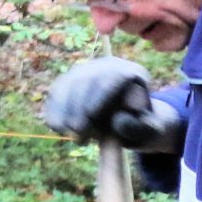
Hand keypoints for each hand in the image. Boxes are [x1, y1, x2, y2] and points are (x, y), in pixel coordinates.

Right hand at [42, 56, 184, 152]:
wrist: (128, 123)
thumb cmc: (141, 127)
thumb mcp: (148, 132)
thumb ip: (139, 129)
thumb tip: (118, 121)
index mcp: (131, 73)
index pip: (113, 77)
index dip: (100, 93)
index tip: (91, 114)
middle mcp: (106, 66)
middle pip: (86, 79)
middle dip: (78, 105)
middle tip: (78, 131)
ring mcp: (86, 72)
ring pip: (67, 84)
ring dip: (64, 110)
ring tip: (72, 135)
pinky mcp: (69, 83)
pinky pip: (56, 92)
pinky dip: (53, 110)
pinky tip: (58, 128)